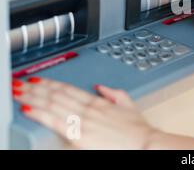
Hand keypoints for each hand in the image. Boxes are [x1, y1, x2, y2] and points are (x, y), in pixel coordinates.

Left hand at [13, 77, 156, 149]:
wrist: (145, 144)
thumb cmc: (139, 131)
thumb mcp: (129, 105)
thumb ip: (114, 93)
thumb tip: (100, 87)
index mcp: (99, 102)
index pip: (68, 89)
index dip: (50, 83)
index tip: (37, 80)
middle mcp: (88, 109)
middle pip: (56, 94)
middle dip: (35, 88)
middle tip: (19, 82)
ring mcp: (83, 121)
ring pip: (52, 104)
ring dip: (33, 96)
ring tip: (18, 91)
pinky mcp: (80, 136)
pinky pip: (56, 122)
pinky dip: (40, 114)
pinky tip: (29, 109)